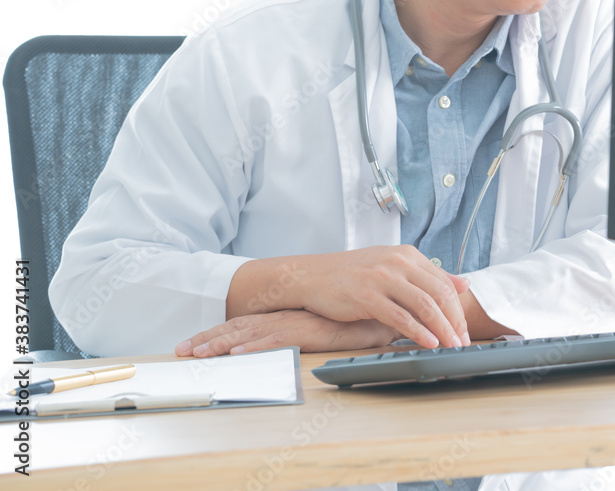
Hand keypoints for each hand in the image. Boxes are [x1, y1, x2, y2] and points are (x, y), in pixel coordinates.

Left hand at [174, 310, 400, 357]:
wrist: (380, 313)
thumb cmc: (350, 323)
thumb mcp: (315, 330)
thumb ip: (296, 336)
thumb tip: (274, 345)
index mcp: (282, 316)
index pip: (239, 325)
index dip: (212, 335)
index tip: (190, 345)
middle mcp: (283, 317)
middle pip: (236, 328)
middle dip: (206, 340)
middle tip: (181, 352)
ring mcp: (294, 323)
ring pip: (250, 334)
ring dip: (222, 344)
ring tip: (198, 355)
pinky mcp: (309, 332)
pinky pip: (277, 340)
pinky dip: (255, 347)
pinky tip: (238, 354)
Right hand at [298, 245, 471, 348]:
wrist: (313, 276)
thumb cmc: (352, 274)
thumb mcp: (393, 267)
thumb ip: (428, 276)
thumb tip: (464, 283)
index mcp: (408, 255)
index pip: (444, 283)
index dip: (458, 309)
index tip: (465, 329)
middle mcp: (398, 263)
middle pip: (439, 294)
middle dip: (455, 321)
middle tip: (463, 342)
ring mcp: (383, 278)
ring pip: (424, 305)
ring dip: (442, 329)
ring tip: (450, 346)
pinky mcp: (367, 296)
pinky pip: (400, 316)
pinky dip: (418, 331)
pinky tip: (428, 343)